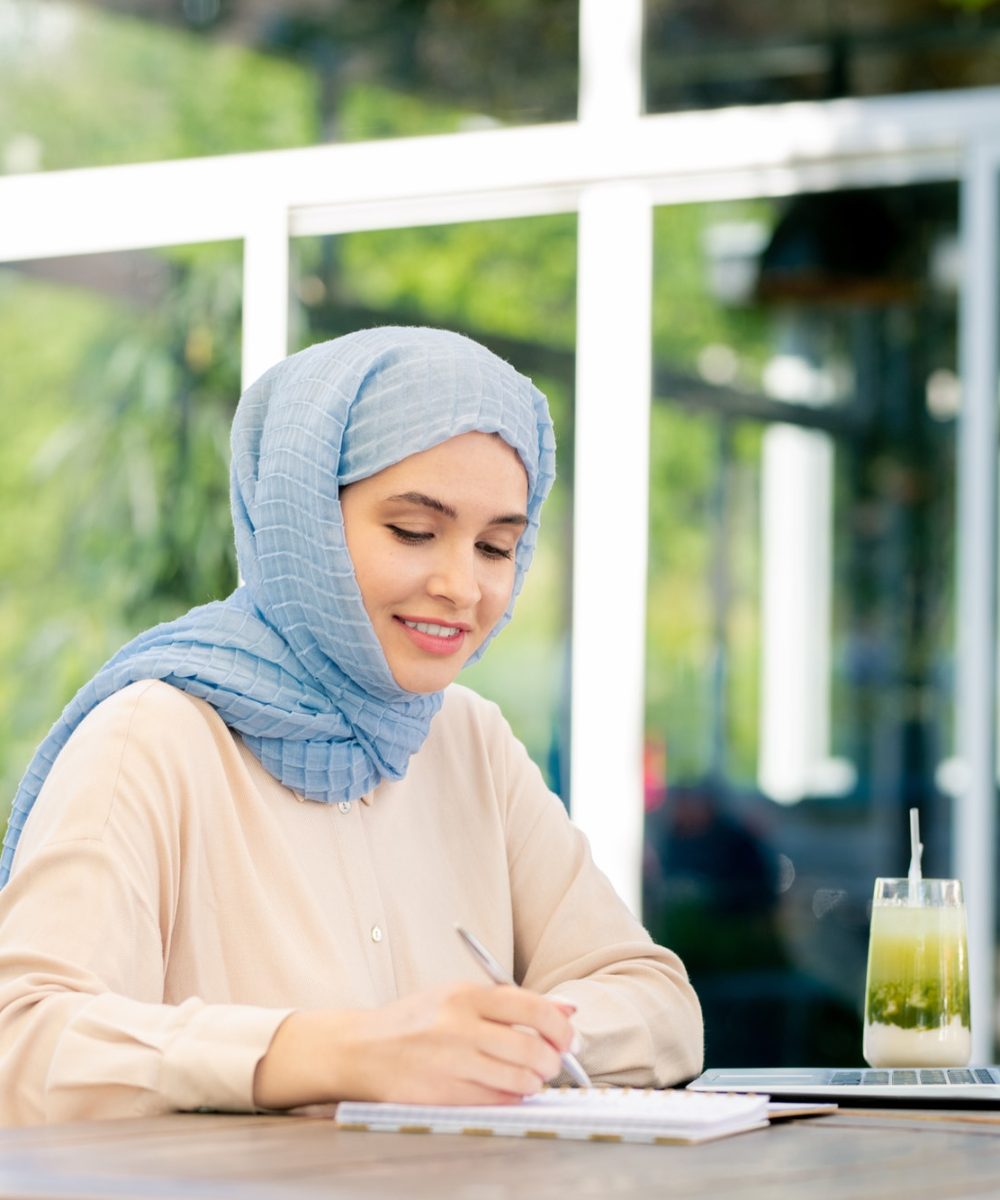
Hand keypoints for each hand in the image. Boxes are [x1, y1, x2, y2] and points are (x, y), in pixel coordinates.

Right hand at [253, 982, 576, 1109]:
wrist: (362, 1049)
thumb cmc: (416, 1021)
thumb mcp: (458, 996)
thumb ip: (512, 1002)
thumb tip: (568, 1007)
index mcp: (467, 994)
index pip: (534, 1009)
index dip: (561, 1027)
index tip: (566, 1038)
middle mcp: (461, 1026)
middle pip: (533, 1049)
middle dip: (553, 1062)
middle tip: (551, 1063)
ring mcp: (453, 1062)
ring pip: (521, 1080)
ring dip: (535, 1082)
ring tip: (530, 1077)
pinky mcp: (446, 1094)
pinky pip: (499, 1101)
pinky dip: (513, 1098)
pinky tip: (507, 1089)